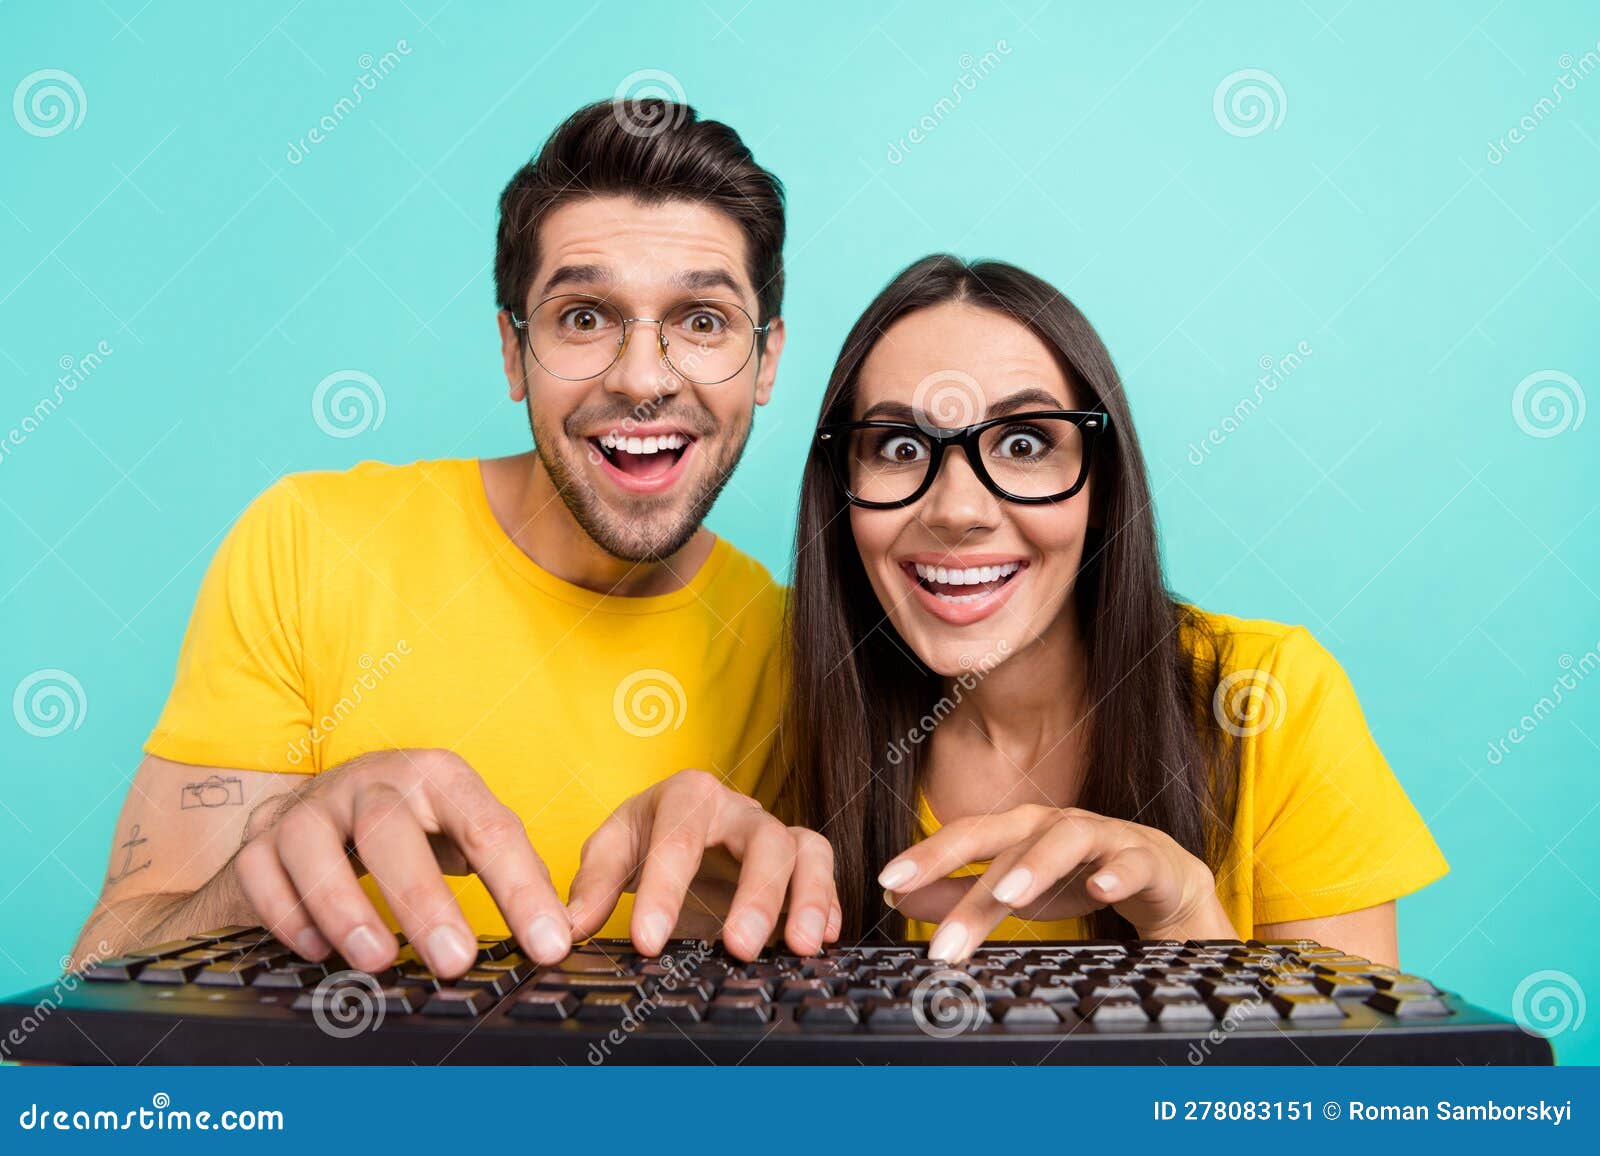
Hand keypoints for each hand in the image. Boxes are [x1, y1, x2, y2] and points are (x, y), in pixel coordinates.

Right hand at [230, 748, 571, 977]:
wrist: (316, 813)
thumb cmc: (409, 828)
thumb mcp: (462, 831)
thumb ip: (512, 869)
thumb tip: (559, 927)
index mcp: (437, 777)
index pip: (488, 827)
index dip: (521, 889)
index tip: (548, 945)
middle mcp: (372, 781)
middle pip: (391, 827)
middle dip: (424, 898)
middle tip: (455, 960)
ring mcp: (310, 807)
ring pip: (312, 843)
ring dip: (344, 906)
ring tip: (379, 960)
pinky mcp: (258, 839)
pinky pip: (261, 871)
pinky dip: (288, 914)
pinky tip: (317, 952)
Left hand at [565, 769, 840, 959]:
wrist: (678, 826)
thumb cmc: (645, 838)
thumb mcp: (613, 851)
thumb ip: (593, 886)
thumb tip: (569, 928)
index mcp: (686, 795)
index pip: (678, 840)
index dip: (664, 891)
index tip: (647, 942)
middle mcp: (738, 808)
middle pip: (761, 838)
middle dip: (754, 894)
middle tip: (738, 948)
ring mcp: (774, 831)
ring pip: (806, 850)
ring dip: (807, 898)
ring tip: (801, 948)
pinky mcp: (799, 858)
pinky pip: (825, 871)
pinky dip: (829, 902)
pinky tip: (825, 939)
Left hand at [878, 805, 1232, 961]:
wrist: (1160, 878)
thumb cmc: (1077, 877)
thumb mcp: (1013, 892)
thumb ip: (960, 893)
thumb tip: (898, 897)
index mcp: (1017, 831)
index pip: (963, 837)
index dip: (925, 855)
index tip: (886, 881)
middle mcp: (1052, 824)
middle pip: (1002, 837)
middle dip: (961, 873)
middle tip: (928, 918)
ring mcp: (1100, 837)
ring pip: (1064, 841)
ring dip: (1034, 865)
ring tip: (1008, 897)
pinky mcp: (1144, 859)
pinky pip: (1132, 862)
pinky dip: (1116, 874)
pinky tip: (1102, 890)